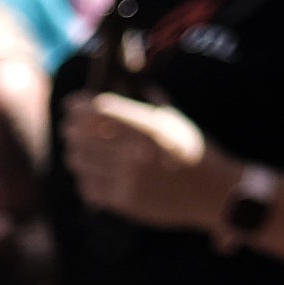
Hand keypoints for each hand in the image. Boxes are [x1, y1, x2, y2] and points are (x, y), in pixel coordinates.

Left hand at [65, 92, 230, 231]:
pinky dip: (85, 179)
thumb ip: (151, 101)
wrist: (214, 193)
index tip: (71, 104)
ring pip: (81, 163)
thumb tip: (127, 81)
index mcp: (148, 128)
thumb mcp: (176, 121)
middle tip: (69, 128)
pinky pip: (89, 188)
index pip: (99, 111)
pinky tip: (90, 174)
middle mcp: (134, 153)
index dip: (79, 106)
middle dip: (71, 129)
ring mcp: (128, 179)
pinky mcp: (125, 203)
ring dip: (75, 154)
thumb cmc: (196, 152)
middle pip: (82, 136)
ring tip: (78, 151)